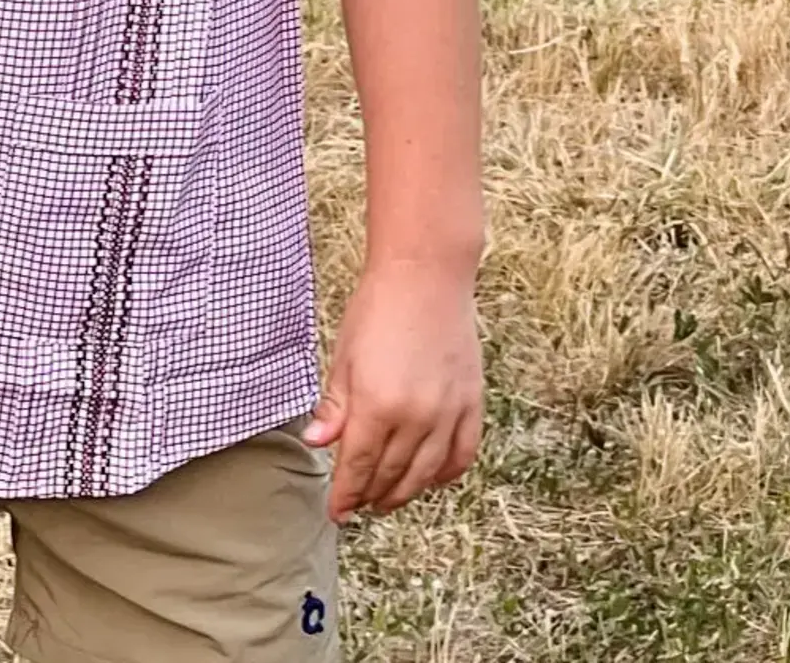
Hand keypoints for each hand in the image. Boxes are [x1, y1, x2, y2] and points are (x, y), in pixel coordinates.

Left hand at [301, 260, 481, 522]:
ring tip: (386, 499)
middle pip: (390, 475)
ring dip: (404, 492)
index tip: (337, 512)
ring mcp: (448, 413)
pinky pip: (461, 457)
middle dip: (370, 495)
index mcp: (377, 405)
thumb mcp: (344, 357)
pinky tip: (428, 478)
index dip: (346, 494)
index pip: (358, 467)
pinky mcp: (472, 405)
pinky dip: (444, 475)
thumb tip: (316, 442)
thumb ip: (335, 406)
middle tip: (357, 505)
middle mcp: (416, 417)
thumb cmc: (377, 309)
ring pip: (426, 474)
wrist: (425, 277)